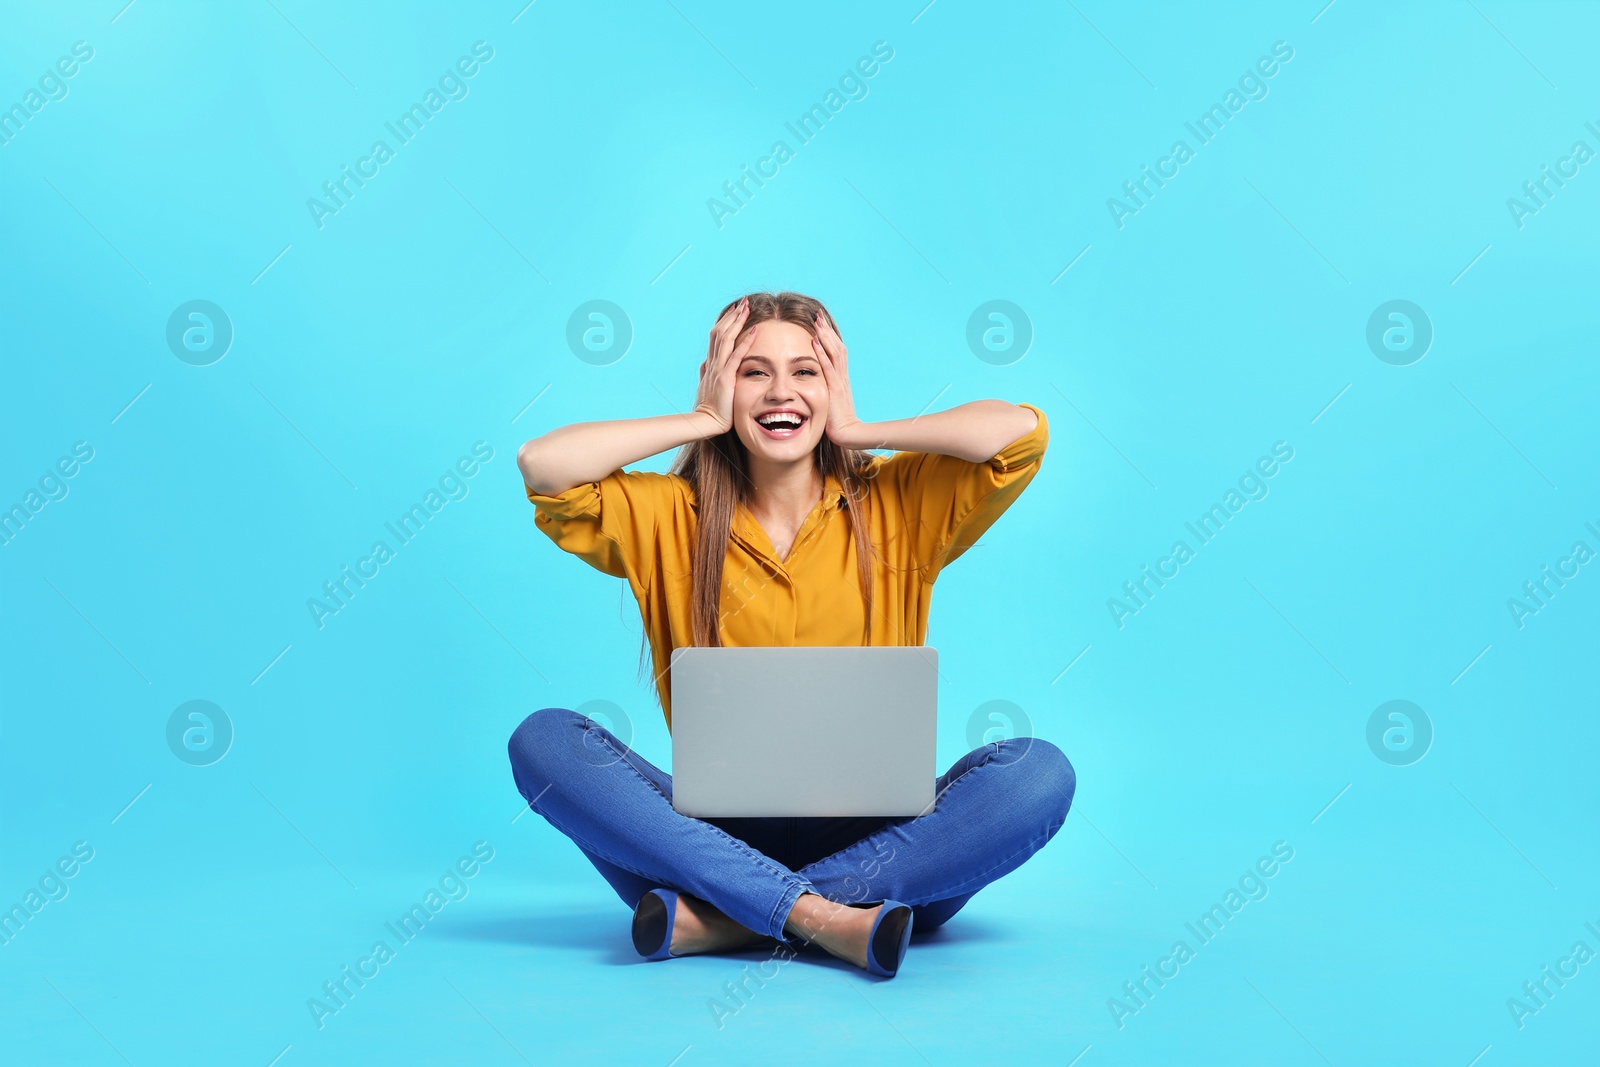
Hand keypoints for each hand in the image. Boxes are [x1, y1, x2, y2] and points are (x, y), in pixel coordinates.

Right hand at [692, 297, 756, 435]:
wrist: (706, 422)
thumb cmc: (709, 407)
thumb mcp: (708, 386)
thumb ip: (708, 373)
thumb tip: (706, 362)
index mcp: (710, 364)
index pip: (717, 336)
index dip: (726, 322)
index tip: (735, 310)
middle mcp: (713, 363)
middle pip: (721, 332)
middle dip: (732, 316)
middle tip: (743, 302)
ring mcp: (718, 369)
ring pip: (726, 339)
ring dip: (737, 322)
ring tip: (747, 308)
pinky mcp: (726, 378)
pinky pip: (736, 356)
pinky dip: (745, 342)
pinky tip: (754, 331)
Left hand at [812, 310, 866, 447]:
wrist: (847, 433)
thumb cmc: (837, 421)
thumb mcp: (830, 401)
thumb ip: (826, 390)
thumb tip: (815, 384)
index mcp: (841, 379)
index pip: (836, 352)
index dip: (829, 337)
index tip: (820, 324)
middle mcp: (842, 376)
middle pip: (837, 347)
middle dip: (826, 330)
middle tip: (817, 315)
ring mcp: (839, 382)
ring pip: (834, 352)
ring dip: (825, 336)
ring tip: (816, 321)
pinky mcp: (834, 389)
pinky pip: (828, 367)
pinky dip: (821, 353)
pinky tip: (814, 341)